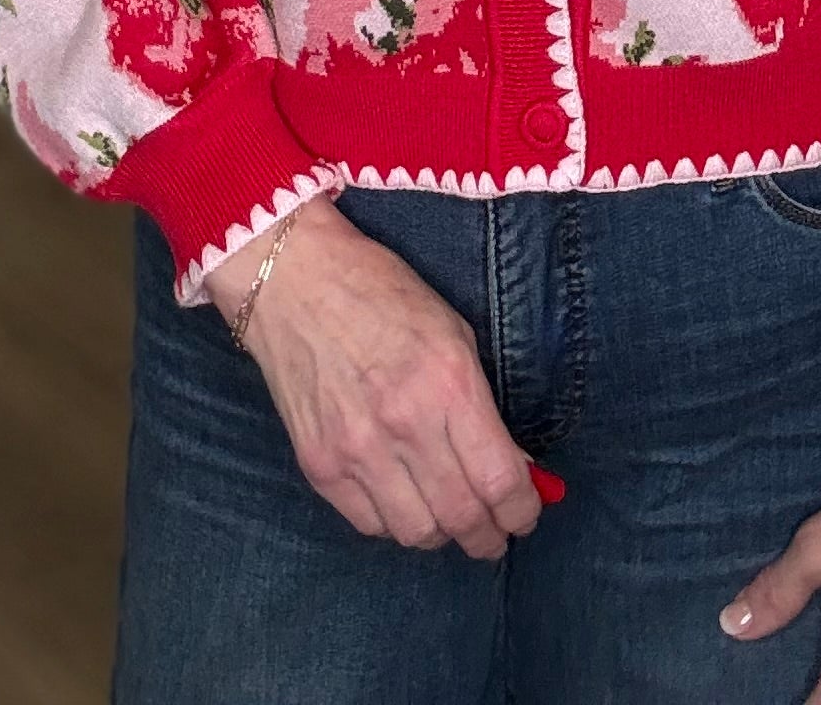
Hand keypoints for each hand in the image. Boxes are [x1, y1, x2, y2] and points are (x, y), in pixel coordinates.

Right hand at [202, 199, 541, 559]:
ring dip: (441, 534)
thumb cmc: (383, 294)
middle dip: (487, 537)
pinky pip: (369, 525)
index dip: (522, 511)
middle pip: (462, 518)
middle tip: (493, 535)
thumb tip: (512, 467)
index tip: (525, 515)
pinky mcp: (319, 466)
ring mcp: (356, 450)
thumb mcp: (453, 334)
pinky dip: (394, 523)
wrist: (295, 282)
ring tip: (447, 518)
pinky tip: (403, 500)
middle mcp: (405, 423)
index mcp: (448, 383)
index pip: (499, 480)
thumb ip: (481, 405)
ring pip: (416, 533)